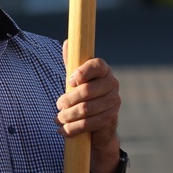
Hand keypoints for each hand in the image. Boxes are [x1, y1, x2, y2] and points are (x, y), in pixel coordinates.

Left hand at [56, 41, 121, 171]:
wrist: (96, 125)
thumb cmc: (82, 96)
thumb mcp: (75, 80)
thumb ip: (72, 63)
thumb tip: (68, 42)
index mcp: (103, 70)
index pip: (97, 65)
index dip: (83, 72)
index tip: (69, 81)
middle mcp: (112, 84)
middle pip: (88, 90)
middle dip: (68, 99)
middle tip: (58, 105)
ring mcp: (114, 102)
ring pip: (86, 109)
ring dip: (68, 116)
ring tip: (58, 119)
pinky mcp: (111, 118)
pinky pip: (90, 123)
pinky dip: (73, 128)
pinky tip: (63, 130)